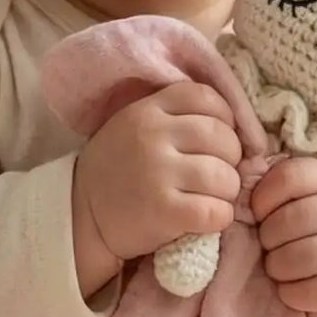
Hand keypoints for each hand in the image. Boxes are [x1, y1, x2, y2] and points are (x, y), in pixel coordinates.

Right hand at [72, 83, 241, 294]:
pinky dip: (220, 217)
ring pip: (226, 177)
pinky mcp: (164, 211)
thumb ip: (175, 116)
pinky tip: (206, 219)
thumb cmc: (119, 169)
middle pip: (224, 139)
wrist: (81, 215)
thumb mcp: (136, 126)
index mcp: (148, 110)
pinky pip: (216, 211)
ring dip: (227, 192)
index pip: (206, 98)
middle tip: (216, 176)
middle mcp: (153, 136)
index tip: (218, 141)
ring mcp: (158, 173)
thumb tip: (235, 125)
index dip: (225, 119)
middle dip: (230, 160)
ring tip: (210, 198)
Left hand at [250, 159, 316, 316]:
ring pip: (295, 260)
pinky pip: (310, 293)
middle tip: (270, 245)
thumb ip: (291, 184)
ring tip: (279, 266)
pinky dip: (291, 293)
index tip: (260, 213)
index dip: (261, 200)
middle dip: (266, 239)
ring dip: (276, 267)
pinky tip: (293, 286)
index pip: (287, 179)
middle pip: (286, 223)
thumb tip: (241, 199)